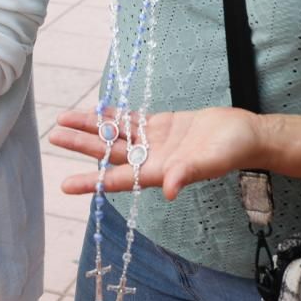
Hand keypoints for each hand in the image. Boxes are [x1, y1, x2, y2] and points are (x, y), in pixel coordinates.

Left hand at [50, 106, 266, 200]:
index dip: (93, 182)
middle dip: (82, 145)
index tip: (66, 185)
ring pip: (115, 135)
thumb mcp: (210, 162)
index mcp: (159, 172)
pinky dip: (111, 115)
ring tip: (63, 120)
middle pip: (109, 153)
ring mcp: (154, 142)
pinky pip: (130, 120)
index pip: (119, 179)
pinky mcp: (160, 125)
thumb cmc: (232, 151)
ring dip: (90, 128)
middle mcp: (151, 159)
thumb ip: (188, 173)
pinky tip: (93, 109)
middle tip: (54, 135)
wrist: (246, 133)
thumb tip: (170, 191)